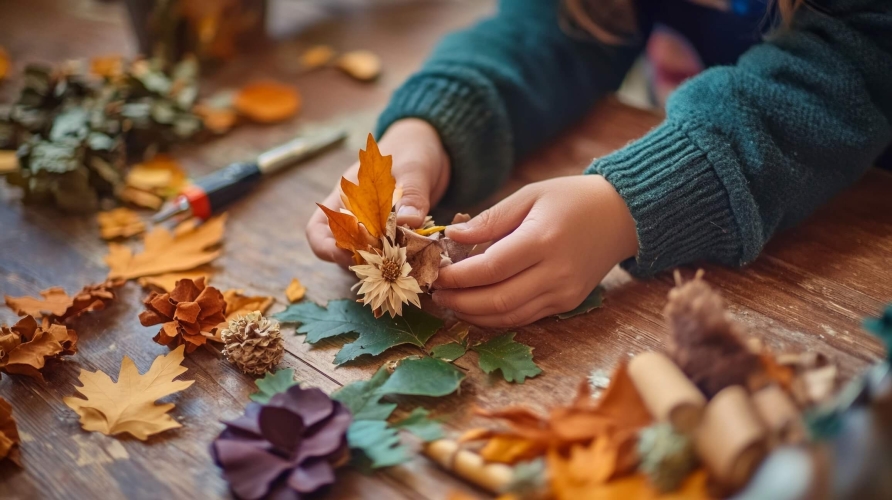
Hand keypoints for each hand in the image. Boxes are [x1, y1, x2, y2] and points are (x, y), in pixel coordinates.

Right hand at [306, 118, 450, 266]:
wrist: (431, 145)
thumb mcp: (414, 169)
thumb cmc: (413, 149)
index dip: (328, 249)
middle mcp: (354, 216)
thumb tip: (409, 221)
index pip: (318, 231)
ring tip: (404, 265)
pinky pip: (389, 255)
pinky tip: (415, 262)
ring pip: (365, 257)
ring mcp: (375, 227)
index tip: (354, 255)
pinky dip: (399, 261)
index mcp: (346, 197)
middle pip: (340, 251)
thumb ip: (412, 194)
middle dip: (360, 262)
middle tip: (389, 265)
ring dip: (380, 265)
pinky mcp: (395, 234)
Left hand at [432, 175, 637, 326]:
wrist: (621, 216)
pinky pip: (525, 318)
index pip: (490, 268)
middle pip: (497, 300)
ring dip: (474, 315)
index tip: (435, 273)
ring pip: (509, 316)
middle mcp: (555, 273)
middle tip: (436, 294)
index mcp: (542, 240)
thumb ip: (490, 220)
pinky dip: (497, 317)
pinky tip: (476, 307)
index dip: (458, 276)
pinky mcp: (568, 304)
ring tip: (450, 302)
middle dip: (460, 302)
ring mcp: (564, 293)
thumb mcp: (529, 195)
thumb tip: (452, 236)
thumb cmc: (571, 199)